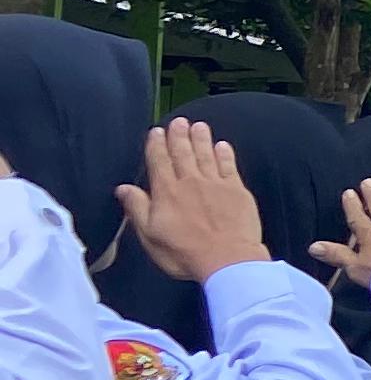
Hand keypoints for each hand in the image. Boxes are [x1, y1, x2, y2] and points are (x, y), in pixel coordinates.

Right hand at [118, 117, 268, 280]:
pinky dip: (225, 153)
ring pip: (206, 154)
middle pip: (183, 153)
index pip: (159, 162)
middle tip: (178, 121)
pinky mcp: (237, 190)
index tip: (156, 131)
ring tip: (198, 125)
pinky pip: (229, 165)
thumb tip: (123, 189)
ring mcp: (216, 184)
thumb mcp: (150, 235)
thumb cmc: (184, 253)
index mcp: (166, 193)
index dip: (156, 145)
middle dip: (179, 135)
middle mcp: (190, 183)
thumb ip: (137, 208)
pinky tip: (222, 144)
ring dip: (201, 139)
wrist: (227, 259)